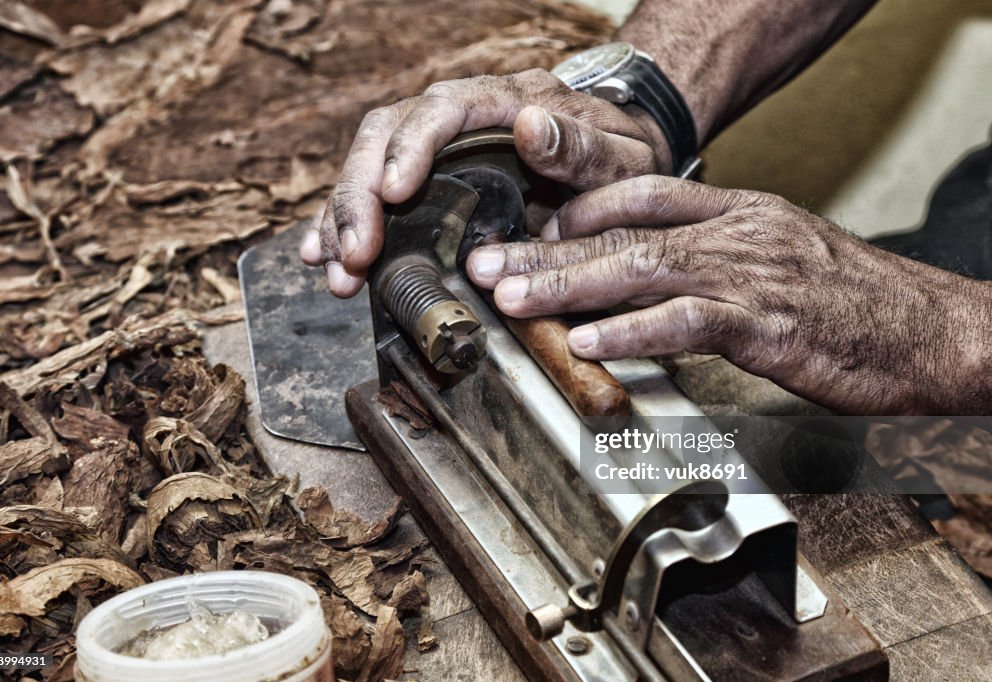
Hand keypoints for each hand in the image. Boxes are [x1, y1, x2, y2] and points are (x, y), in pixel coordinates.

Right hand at [299, 69, 673, 296]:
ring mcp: (437, 147)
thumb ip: (580, 146)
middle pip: (386, 135)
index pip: (442, 108)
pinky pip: (372, 195)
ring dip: (342, 218)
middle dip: (359, 195)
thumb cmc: (619, 157)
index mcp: (505, 101)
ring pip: (368, 165)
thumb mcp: (618, 156)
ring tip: (335, 270)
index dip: (410, 147)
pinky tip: (321, 256)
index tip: (393, 193)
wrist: (617, 159)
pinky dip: (342, 225)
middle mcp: (460, 117)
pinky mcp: (425, 180)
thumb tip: (530, 124)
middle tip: (353, 254)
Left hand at [465, 176, 991, 414]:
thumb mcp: (779, 264)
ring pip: (641, 268)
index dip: (579, 209)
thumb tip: (651, 287)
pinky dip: (631, 331)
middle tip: (485, 263)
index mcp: (739, 212)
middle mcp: (738, 231)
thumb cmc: (855, 305)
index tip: (533, 228)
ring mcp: (752, 273)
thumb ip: (713, 266)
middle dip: (545, 248)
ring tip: (511, 297)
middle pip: (622, 231)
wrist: (937, 332)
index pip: (642, 194)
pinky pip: (687, 321)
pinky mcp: (770, 322)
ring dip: (569, 285)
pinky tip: (586, 342)